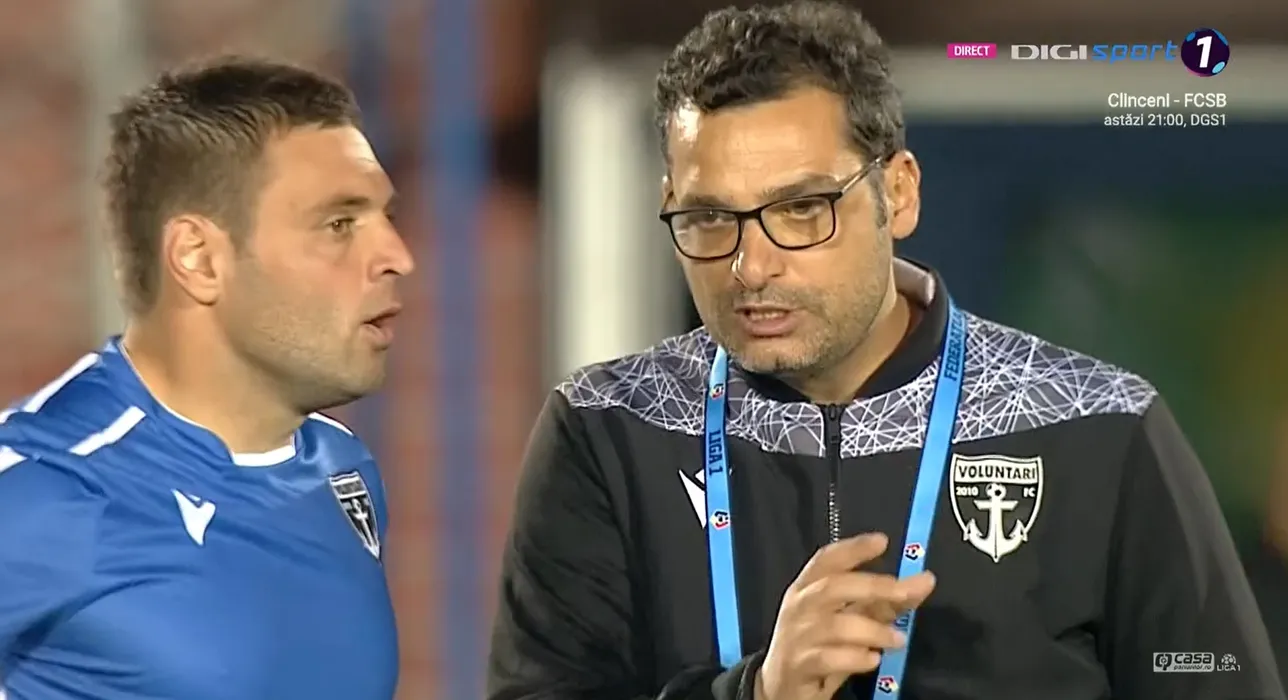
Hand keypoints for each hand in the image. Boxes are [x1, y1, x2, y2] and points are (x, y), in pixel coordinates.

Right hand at [755, 533, 935, 699]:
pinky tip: (873, 659)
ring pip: (835, 626)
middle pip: (832, 587)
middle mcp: (799, 607)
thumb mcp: (849, 620)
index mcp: (807, 588)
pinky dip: (855, 657)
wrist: (781, 686)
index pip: (827, 561)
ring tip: (899, 639)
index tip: (882, 541)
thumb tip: (924, 581)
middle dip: (871, 586)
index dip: (853, 549)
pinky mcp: (800, 667)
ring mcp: (797, 637)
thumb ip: (886, 602)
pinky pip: (829, 659)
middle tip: (904, 591)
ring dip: (872, 629)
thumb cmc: (819, 646)